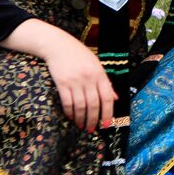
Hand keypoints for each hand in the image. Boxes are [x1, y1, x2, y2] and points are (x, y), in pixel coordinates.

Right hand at [0, 20, 116, 132]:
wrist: (58, 45)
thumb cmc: (79, 55)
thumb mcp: (96, 65)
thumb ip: (106, 82)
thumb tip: (115, 98)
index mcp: (99, 74)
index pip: (107, 97)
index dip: (108, 113)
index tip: (107, 124)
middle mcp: (88, 79)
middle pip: (93, 104)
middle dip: (93, 120)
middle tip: (92, 129)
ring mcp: (75, 81)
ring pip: (80, 106)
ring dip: (81, 119)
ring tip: (82, 125)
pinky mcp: (62, 83)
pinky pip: (67, 102)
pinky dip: (70, 112)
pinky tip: (71, 117)